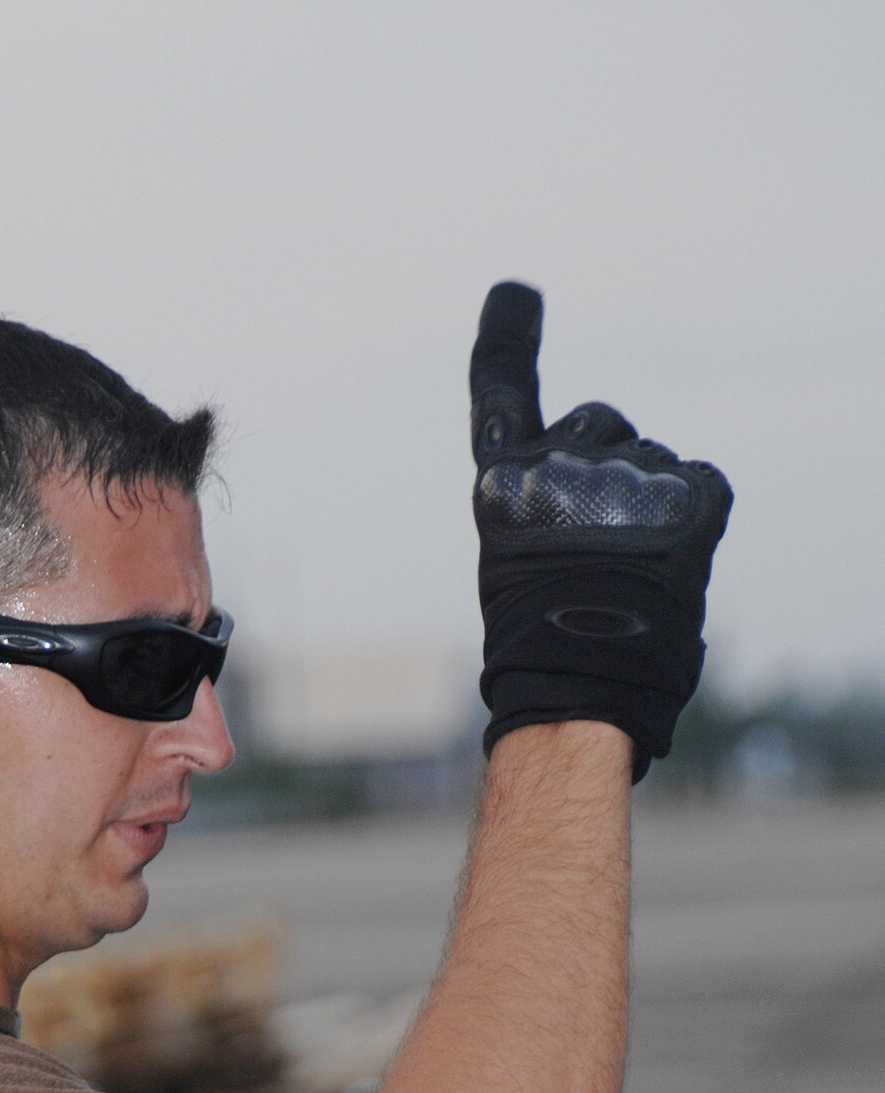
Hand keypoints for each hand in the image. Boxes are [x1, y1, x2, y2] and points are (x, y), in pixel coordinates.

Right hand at [470, 281, 733, 779]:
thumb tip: (618, 497)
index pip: (501, 393)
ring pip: (651, 465)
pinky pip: (702, 487)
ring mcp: (623, 474)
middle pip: (598, 425)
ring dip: (650, 506)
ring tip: (636, 578)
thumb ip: (553, 512)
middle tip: (606, 544)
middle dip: (607, 465)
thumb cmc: (542, 654)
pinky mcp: (685, 493)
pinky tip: (674, 569)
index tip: (516, 293)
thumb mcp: (519, 573)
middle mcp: (557, 464)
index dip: (507, 341)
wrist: (580, 688)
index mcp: (503, 487)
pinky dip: (696, 521)